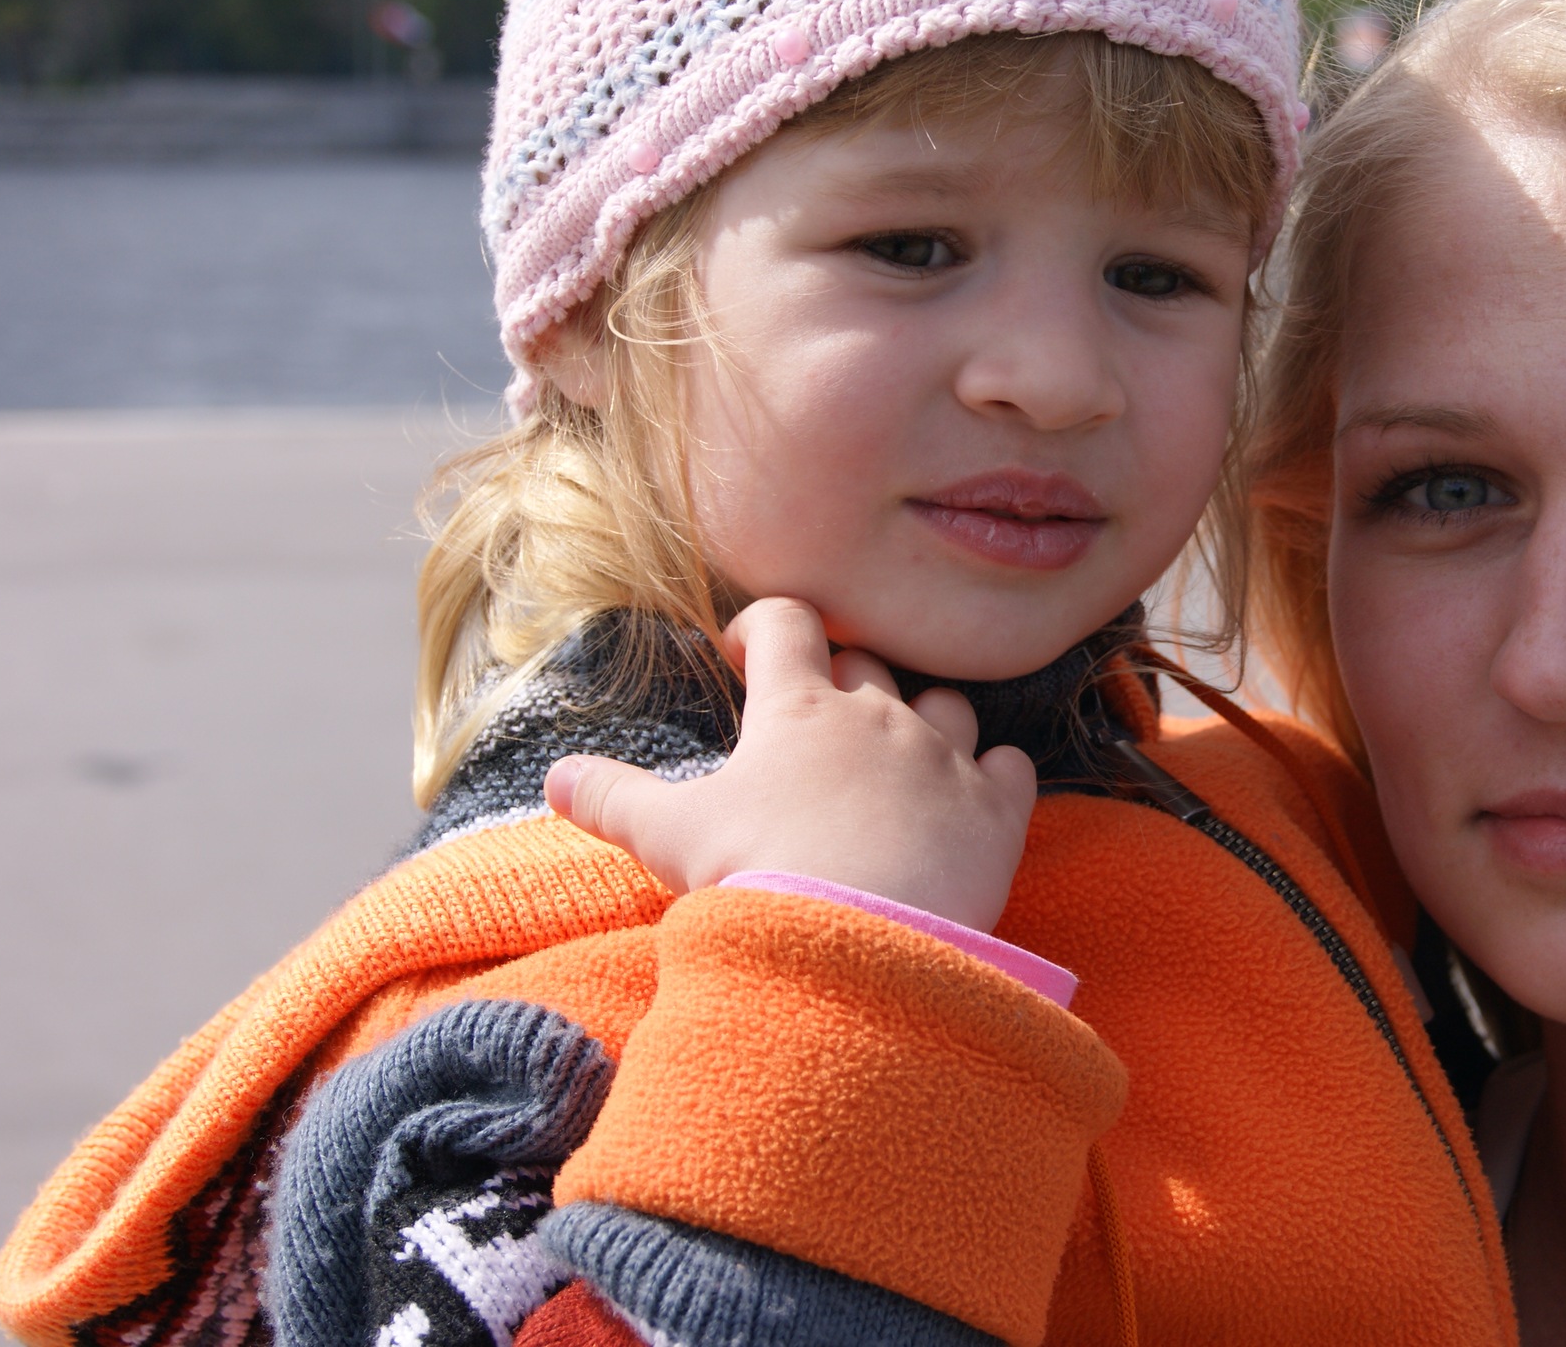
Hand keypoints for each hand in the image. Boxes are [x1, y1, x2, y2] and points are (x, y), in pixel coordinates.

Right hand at [543, 597, 1037, 931]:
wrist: (858, 941)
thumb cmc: (756, 877)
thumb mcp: (668, 837)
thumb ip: (611, 799)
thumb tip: (554, 777)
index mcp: (799, 709)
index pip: (785, 623)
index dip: (763, 624)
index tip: (744, 651)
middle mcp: (879, 716)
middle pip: (867, 663)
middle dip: (840, 679)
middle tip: (812, 725)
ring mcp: (945, 758)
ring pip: (946, 705)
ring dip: (922, 722)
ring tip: (896, 761)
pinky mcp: (997, 811)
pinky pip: (1012, 767)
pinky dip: (996, 775)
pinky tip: (978, 797)